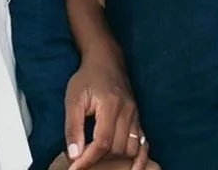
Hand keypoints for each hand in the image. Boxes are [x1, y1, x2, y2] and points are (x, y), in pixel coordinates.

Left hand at [63, 46, 148, 168]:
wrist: (106, 59)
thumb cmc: (87, 77)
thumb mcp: (74, 98)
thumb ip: (73, 126)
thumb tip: (74, 154)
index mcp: (110, 105)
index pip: (102, 143)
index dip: (88, 159)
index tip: (75, 168)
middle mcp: (127, 111)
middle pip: (117, 148)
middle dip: (99, 159)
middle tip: (82, 161)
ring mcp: (135, 115)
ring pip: (130, 149)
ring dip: (115, 158)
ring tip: (99, 158)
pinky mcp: (138, 117)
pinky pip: (144, 142)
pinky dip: (139, 158)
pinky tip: (133, 169)